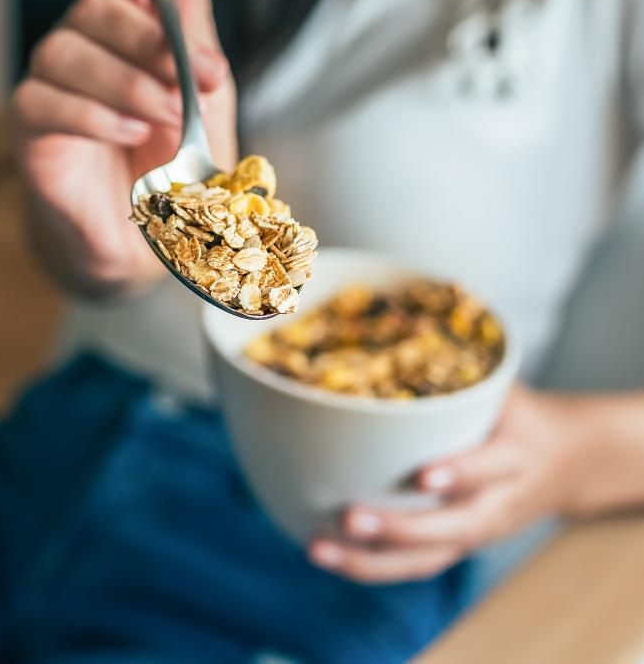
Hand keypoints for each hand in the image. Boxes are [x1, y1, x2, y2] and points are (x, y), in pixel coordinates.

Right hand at [11, 0, 237, 295]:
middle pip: (94, 4)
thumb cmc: (180, 150)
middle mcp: (85, 38)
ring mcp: (53, 79)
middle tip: (199, 82)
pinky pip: (46, 100)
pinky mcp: (33, 124)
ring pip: (67, 51)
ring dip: (130, 83)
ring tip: (170, 116)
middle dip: (154, 43)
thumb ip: (194, 10)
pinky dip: (96, 114)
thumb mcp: (203, 77)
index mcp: (128, 12)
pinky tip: (131, 131)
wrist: (162, 230)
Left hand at [308, 385, 586, 582]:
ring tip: (319, 547)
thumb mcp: (504, 386)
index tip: (424, 475)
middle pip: (454, 528)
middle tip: (349, 516)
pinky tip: (328, 553)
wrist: (566, 461)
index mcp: (516, 454)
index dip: (461, 473)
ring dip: (372, 560)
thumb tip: (396, 320)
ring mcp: (478, 532)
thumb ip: (460, 367)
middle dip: (401, 529)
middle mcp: (499, 502)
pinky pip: (416, 565)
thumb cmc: (518, 413)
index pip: (491, 467)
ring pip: (428, 559)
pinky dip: (371, 565)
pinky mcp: (459, 547)